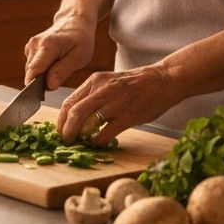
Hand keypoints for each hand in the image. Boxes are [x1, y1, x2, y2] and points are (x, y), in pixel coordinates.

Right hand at [24, 12, 96, 90]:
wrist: (75, 22)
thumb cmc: (81, 39)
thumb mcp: (79, 57)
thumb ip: (62, 71)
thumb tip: (48, 86)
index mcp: (47, 46)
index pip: (34, 69)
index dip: (32, 86)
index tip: (34, 98)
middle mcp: (35, 44)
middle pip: (32, 72)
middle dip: (42, 82)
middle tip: (59, 80)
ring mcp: (31, 45)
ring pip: (31, 70)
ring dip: (42, 75)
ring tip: (59, 68)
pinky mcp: (30, 48)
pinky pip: (32, 66)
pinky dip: (41, 70)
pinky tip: (54, 64)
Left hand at [56, 65, 174, 143]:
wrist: (162, 80)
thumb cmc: (135, 84)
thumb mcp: (109, 83)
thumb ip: (93, 97)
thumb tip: (76, 118)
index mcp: (95, 80)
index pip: (69, 102)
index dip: (61, 120)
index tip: (61, 131)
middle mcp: (102, 89)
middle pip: (73, 112)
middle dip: (66, 131)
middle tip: (66, 141)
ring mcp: (115, 102)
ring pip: (86, 121)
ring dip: (80, 137)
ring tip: (80, 143)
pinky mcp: (128, 115)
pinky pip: (105, 133)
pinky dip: (98, 141)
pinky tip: (98, 143)